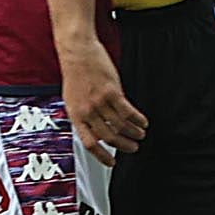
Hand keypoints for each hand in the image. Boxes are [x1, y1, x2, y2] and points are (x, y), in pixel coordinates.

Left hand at [60, 37, 146, 160]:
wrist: (77, 51)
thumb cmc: (74, 73)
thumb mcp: (71, 98)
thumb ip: (83, 115)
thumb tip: (93, 132)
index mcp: (75, 115)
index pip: (89, 143)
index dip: (102, 156)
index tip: (112, 163)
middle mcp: (87, 110)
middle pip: (109, 137)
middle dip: (124, 146)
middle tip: (133, 147)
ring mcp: (99, 102)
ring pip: (121, 126)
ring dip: (134, 133)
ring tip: (140, 134)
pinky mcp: (112, 92)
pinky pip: (128, 112)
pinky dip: (138, 119)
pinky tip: (143, 121)